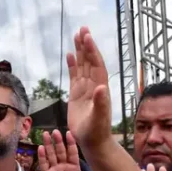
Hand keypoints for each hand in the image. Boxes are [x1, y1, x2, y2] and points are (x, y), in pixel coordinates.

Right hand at [39, 130, 98, 170]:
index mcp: (74, 167)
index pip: (72, 152)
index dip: (71, 143)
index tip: (70, 133)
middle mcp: (63, 166)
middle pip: (60, 150)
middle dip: (58, 141)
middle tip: (56, 131)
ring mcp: (54, 170)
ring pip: (51, 154)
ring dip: (49, 144)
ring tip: (46, 134)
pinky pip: (44, 164)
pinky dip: (42, 155)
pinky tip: (41, 147)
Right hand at [66, 27, 111, 147]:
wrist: (93, 141)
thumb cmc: (97, 131)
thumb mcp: (99, 118)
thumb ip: (101, 103)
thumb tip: (101, 88)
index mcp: (100, 88)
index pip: (96, 65)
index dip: (92, 51)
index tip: (87, 37)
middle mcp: (94, 85)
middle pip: (90, 61)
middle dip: (86, 45)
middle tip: (82, 29)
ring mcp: (85, 89)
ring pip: (83, 66)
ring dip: (80, 51)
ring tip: (77, 36)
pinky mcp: (77, 95)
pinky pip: (75, 76)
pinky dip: (73, 65)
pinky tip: (70, 55)